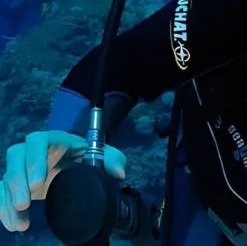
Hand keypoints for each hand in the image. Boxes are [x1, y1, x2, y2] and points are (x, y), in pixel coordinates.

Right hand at [0, 131, 125, 231]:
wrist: (77, 168)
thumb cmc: (89, 157)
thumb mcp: (105, 156)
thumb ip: (113, 159)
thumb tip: (118, 172)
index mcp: (55, 139)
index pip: (38, 140)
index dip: (35, 159)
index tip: (38, 182)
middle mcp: (34, 150)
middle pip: (16, 156)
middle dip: (17, 181)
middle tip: (25, 203)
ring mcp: (23, 166)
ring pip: (7, 177)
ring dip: (8, 199)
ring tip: (20, 220)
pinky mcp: (16, 183)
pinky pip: (2, 192)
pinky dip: (3, 208)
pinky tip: (14, 223)